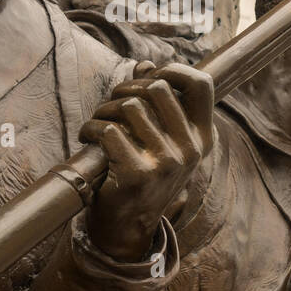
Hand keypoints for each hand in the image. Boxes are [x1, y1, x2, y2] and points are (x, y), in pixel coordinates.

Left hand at [79, 61, 214, 260]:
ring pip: (128, 107)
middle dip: (126, 89)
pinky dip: (91, 129)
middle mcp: (190, 149)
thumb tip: (146, 64)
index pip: (201, 84)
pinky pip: (109, 130)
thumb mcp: (160, 139)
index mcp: (202, 137)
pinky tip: (88, 138)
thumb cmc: (142, 174)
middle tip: (111, 105)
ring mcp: (167, 162)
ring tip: (97, 124)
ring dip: (103, 111)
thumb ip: (156, 102)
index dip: (174, 69)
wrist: (128, 226)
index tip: (149, 76)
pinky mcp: (138, 174)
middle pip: (157, 88)